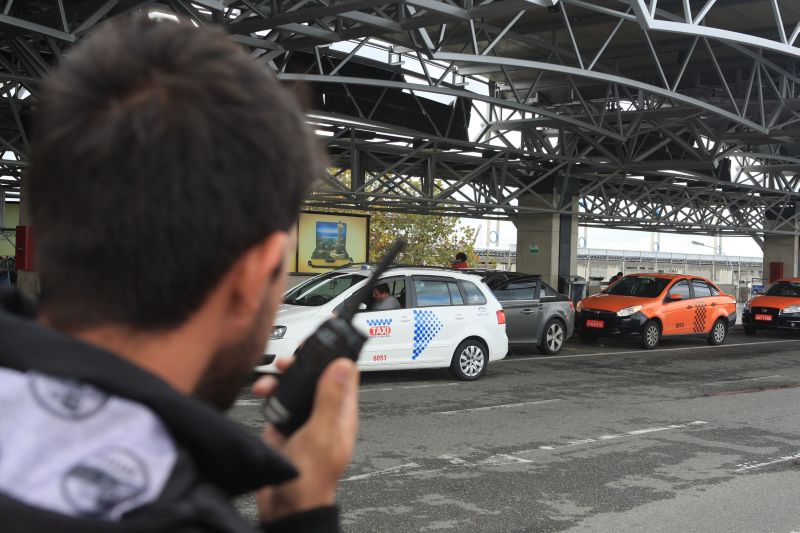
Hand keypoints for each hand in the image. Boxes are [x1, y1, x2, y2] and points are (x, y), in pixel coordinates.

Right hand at [252, 357, 358, 521]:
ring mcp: (304, 417)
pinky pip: (277, 399)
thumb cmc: (312, 479)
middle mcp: (324, 411)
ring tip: (270, 381)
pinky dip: (269, 393)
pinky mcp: (285, 424)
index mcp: (341, 412)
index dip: (333, 354)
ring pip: (295, 384)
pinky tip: (262, 395)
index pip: (344, 373)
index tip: (319, 342)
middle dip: (301, 363)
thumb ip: (331, 398)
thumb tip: (343, 365)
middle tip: (288, 360)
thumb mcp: (323, 433)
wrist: (286, 506)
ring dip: (281, 378)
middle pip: (316, 374)